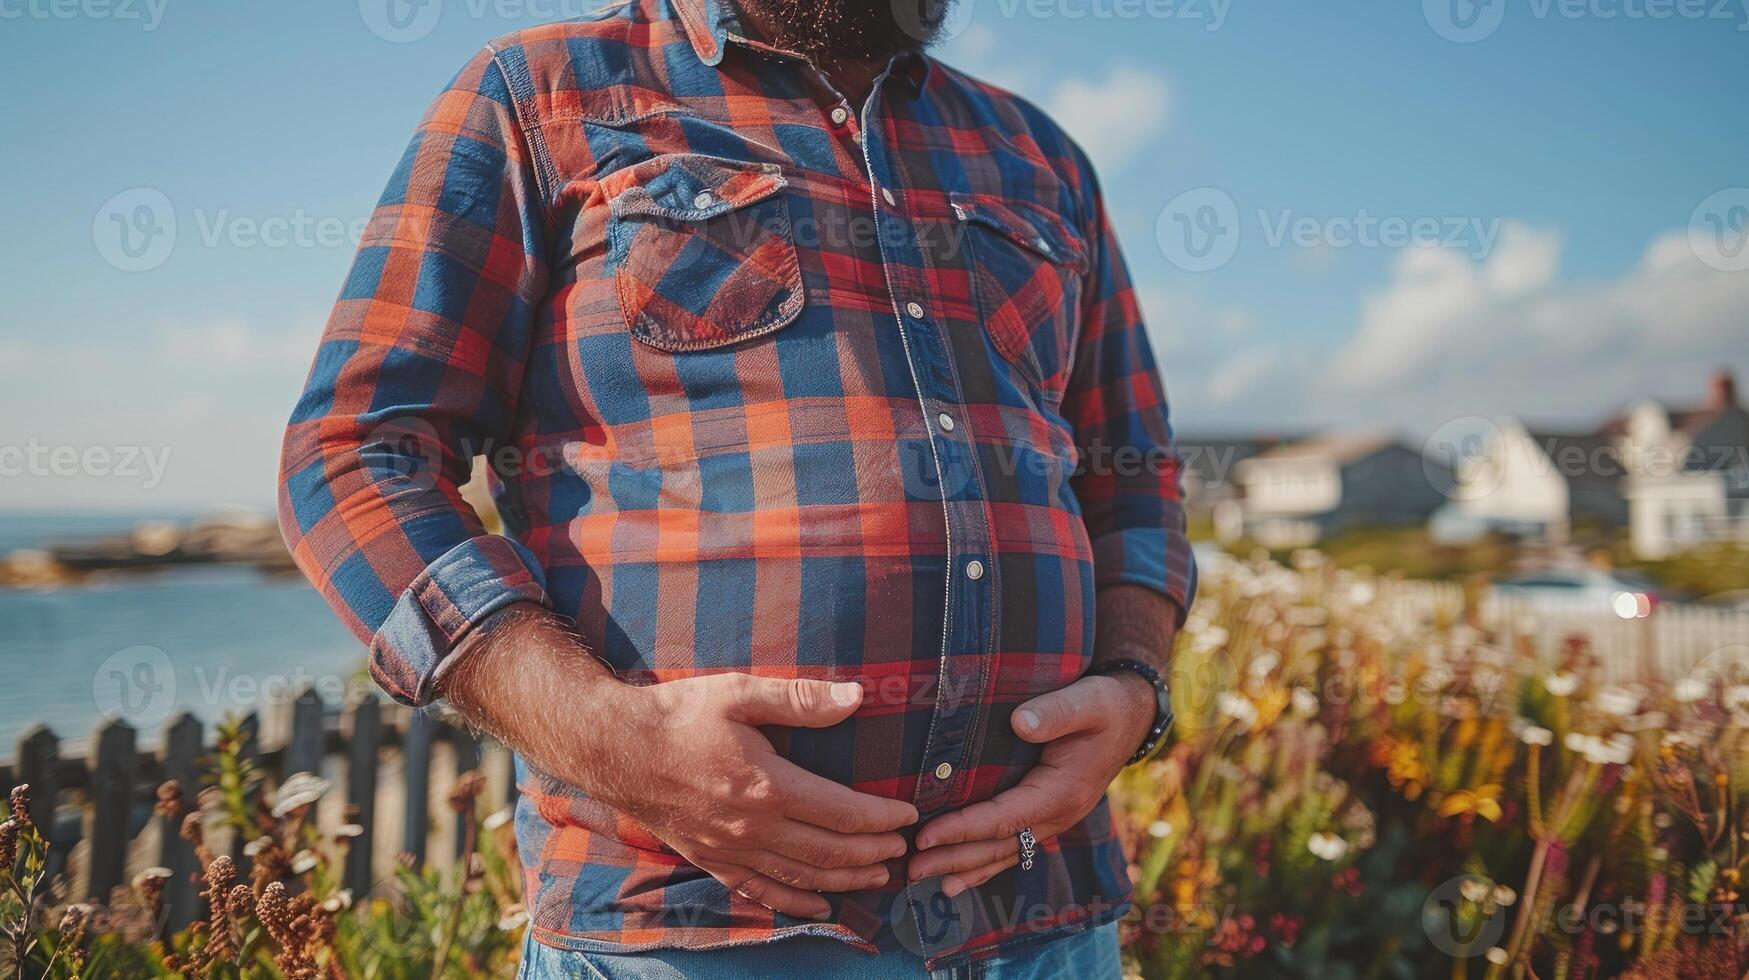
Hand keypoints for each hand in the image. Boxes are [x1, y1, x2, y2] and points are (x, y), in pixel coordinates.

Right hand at [438, 607, 917, 919]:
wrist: (613, 747)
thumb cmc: (677, 713)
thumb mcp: (740, 692)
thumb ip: (801, 699)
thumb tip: (858, 697)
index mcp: (767, 786)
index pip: (842, 811)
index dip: (882, 818)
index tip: (910, 814)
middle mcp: (752, 827)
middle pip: (829, 852)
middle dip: (874, 853)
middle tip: (905, 850)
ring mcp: (729, 849)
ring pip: (802, 877)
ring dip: (846, 880)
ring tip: (880, 876)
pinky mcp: (710, 859)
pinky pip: (761, 890)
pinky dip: (797, 902)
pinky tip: (821, 906)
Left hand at [907, 673, 1154, 896]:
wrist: (1130, 716)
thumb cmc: (1104, 705)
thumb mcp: (1087, 701)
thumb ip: (1055, 712)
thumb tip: (1020, 723)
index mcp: (1062, 792)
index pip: (1003, 818)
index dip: (964, 829)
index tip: (926, 835)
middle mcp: (1057, 816)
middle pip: (998, 845)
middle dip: (953, 858)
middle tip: (910, 868)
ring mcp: (1052, 821)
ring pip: (1002, 853)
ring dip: (963, 868)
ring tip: (923, 881)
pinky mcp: (1045, 817)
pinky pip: (1011, 847)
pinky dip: (982, 865)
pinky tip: (957, 879)